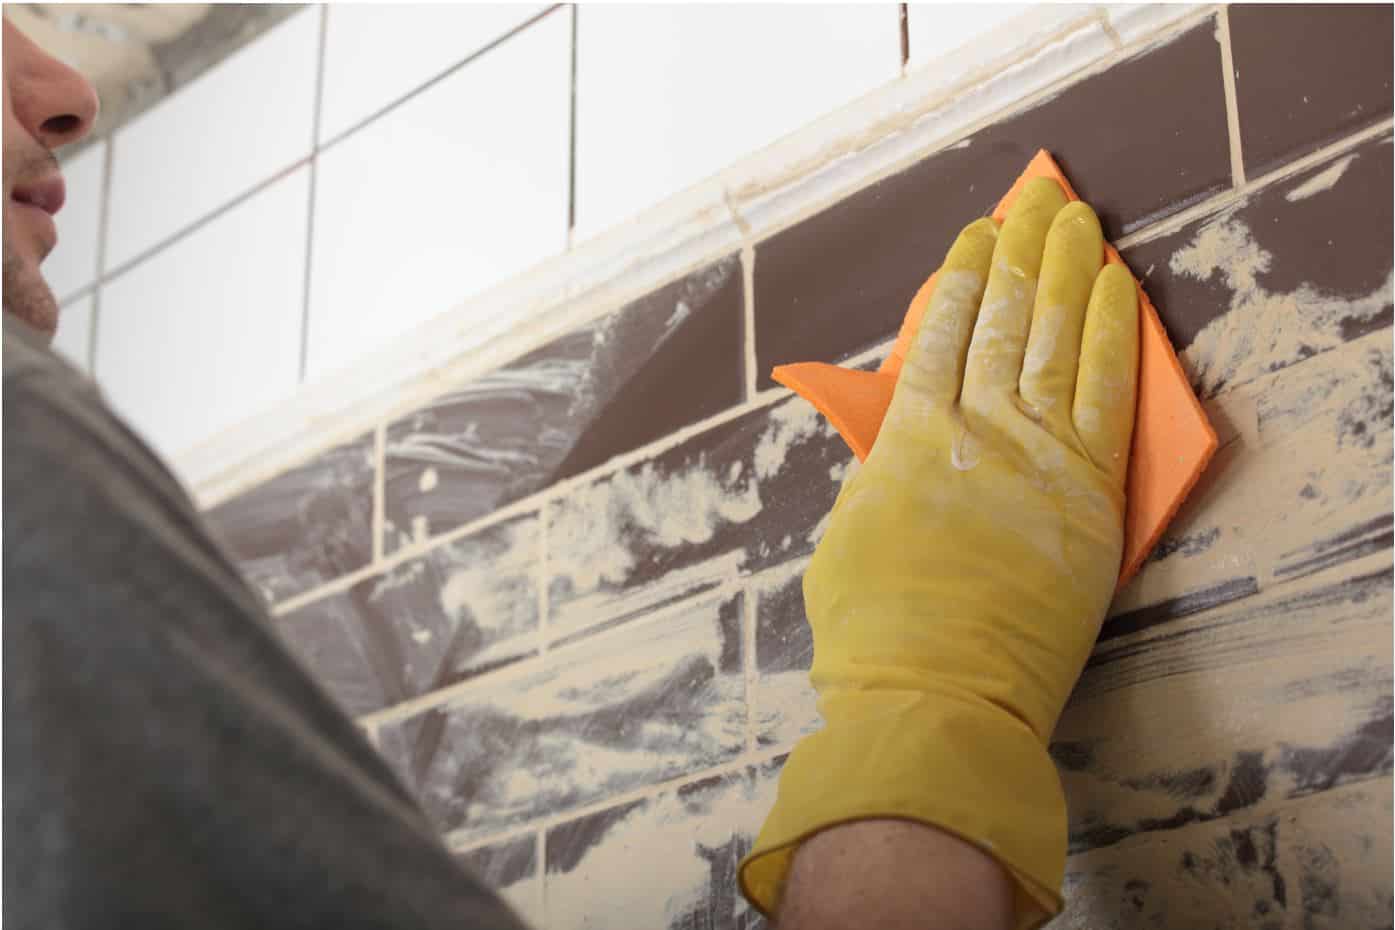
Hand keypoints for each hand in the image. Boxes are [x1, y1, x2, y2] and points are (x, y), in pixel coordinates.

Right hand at [740, 178, 1138, 927]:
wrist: (936, 698)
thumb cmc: (871, 631)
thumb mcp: (848, 535)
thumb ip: (881, 472)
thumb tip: (904, 435)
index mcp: (909, 441)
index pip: (941, 334)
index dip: (962, 276)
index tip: (977, 234)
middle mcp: (975, 432)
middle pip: (1004, 322)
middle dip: (1019, 254)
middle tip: (1035, 202)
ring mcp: (1037, 458)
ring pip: (1055, 342)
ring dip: (1066, 274)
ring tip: (1075, 222)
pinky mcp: (1087, 494)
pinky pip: (1105, 394)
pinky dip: (1111, 336)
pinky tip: (1115, 291)